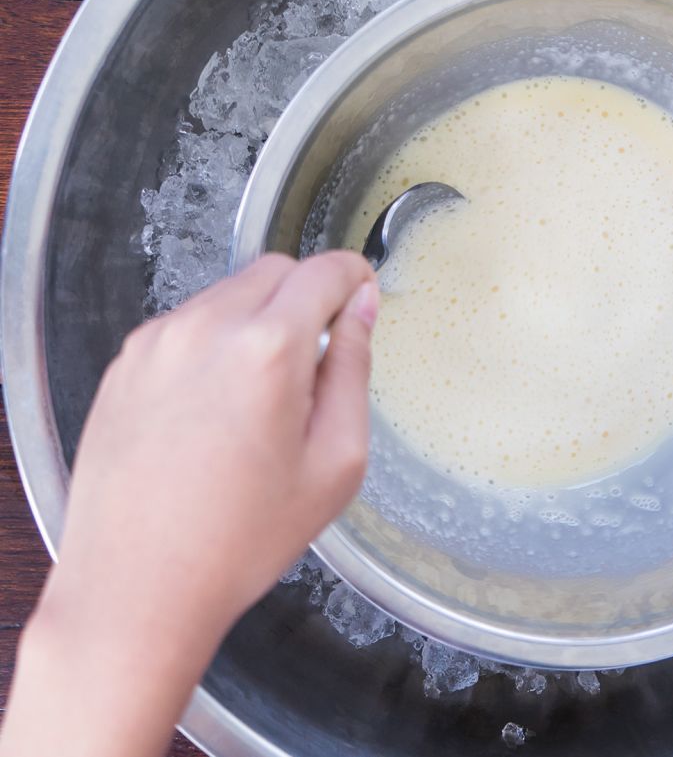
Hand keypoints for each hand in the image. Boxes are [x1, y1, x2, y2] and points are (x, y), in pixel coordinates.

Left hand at [42, 251, 378, 651]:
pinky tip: (216, 410)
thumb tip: (361, 311)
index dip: (355, 277)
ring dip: (258, 321)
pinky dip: (214, 344)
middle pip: (275, 271)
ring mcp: (157, 344)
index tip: (362, 294)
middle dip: (306, 298)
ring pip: (227, 295)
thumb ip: (353, 370)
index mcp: (268, 349)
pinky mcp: (125, 365)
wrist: (137, 587)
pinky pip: (186, 327)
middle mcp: (205, 329)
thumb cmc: (239, 539)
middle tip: (317, 359)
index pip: (325, 272)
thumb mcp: (335, 462)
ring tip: (260, 399)